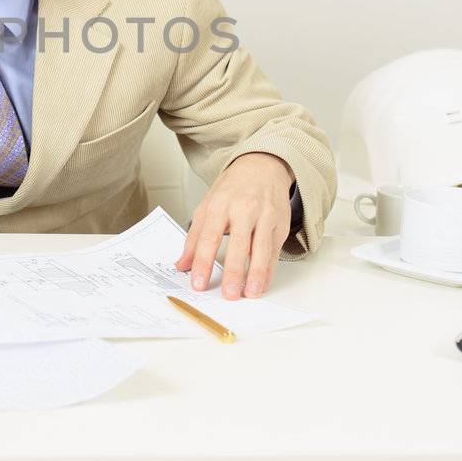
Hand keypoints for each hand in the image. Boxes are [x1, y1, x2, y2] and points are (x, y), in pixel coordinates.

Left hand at [174, 152, 293, 300]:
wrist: (262, 166)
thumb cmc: (232, 189)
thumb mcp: (207, 206)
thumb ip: (194, 237)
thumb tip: (182, 265)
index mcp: (220, 205)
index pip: (209, 238)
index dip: (203, 262)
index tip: (198, 283)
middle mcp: (244, 210)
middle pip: (238, 245)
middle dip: (234, 272)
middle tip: (228, 295)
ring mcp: (265, 217)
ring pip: (262, 249)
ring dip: (257, 274)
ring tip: (250, 293)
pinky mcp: (280, 224)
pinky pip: (274, 251)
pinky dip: (269, 270)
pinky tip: (262, 283)